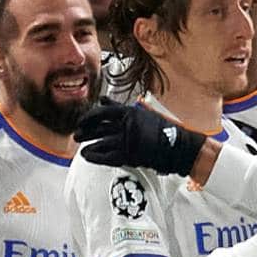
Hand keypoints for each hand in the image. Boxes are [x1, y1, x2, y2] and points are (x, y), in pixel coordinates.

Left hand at [74, 97, 205, 174]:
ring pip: (102, 143)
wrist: (178, 146)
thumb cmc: (161, 129)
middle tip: (77, 136)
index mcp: (130, 113)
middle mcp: (127, 126)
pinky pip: (107, 157)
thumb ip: (118, 107)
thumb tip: (102, 99)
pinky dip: (95, 157)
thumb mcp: (140, 112)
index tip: (81, 122)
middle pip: (99, 128)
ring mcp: (128, 141)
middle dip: (86, 133)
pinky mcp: (130, 156)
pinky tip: (88, 157)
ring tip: (82, 150)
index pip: (102, 112)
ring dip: (89, 147)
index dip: (89, 118)